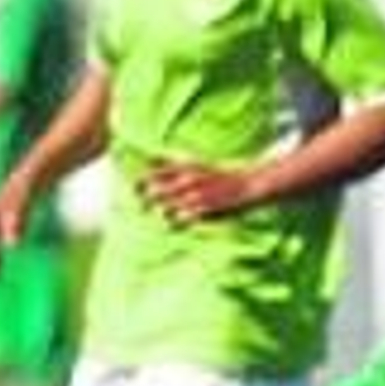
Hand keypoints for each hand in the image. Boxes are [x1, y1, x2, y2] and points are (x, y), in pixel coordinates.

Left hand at [140, 159, 259, 225]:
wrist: (249, 183)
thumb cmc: (221, 175)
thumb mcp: (196, 163)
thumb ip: (174, 163)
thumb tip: (150, 160)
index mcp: (184, 167)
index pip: (152, 174)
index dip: (138, 184)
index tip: (135, 191)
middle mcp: (186, 180)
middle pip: (154, 193)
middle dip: (144, 202)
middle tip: (141, 209)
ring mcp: (195, 196)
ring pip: (164, 209)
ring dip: (160, 214)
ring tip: (163, 218)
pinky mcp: (204, 211)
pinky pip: (180, 221)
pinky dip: (174, 224)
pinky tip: (176, 225)